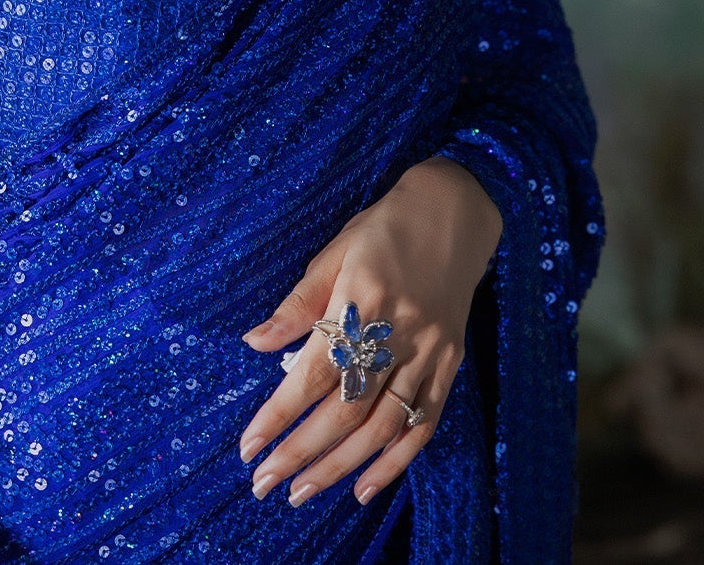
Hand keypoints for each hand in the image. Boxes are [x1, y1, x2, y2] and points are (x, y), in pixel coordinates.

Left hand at [237, 156, 502, 507]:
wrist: (454, 212)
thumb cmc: (384, 228)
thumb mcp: (335, 252)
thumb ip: (298, 304)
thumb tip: (255, 342)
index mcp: (362, 300)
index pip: (315, 372)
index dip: (279, 414)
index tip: (248, 445)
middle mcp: (398, 332)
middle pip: (346, 409)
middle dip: (301, 452)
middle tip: (265, 482)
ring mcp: (429, 351)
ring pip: (382, 426)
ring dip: (340, 466)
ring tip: (302, 492)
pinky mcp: (450, 363)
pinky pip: (423, 423)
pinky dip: (395, 461)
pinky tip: (364, 485)